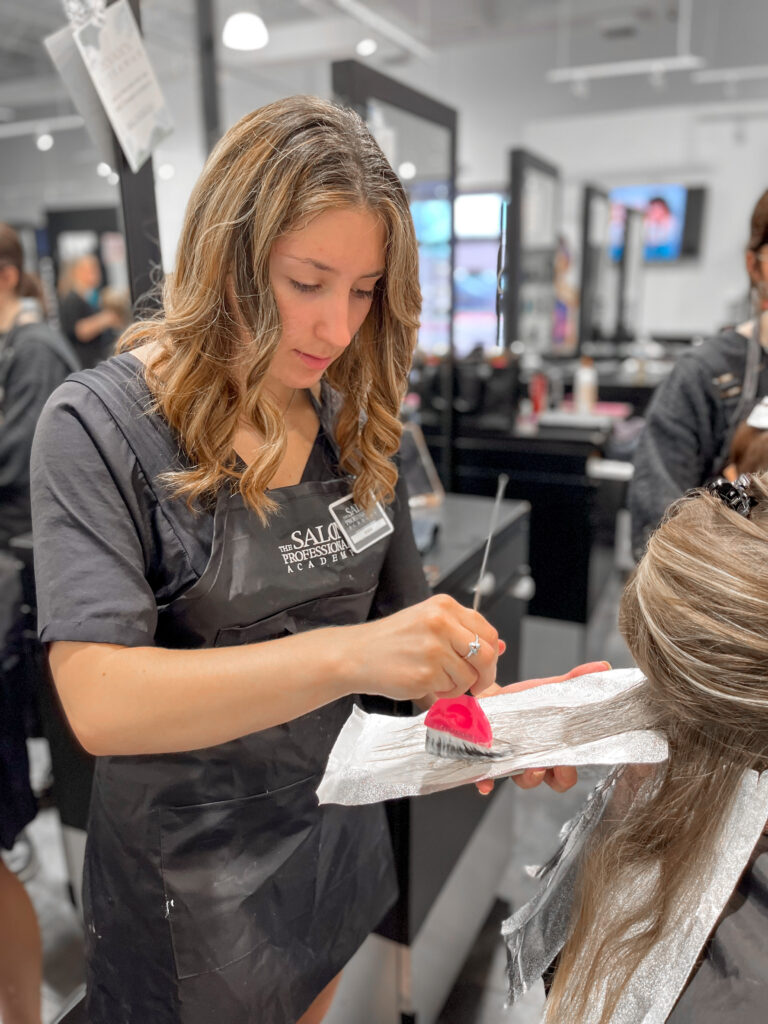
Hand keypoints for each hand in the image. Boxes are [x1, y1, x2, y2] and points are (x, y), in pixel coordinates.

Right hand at [345, 594, 501, 702]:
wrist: (355, 655)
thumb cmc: (391, 641)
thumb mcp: (428, 624)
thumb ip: (464, 634)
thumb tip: (500, 648)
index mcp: (444, 606)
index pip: (487, 632)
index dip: (491, 653)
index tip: (483, 664)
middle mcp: (441, 623)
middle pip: (487, 655)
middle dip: (486, 675)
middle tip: (476, 684)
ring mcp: (434, 649)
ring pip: (469, 676)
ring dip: (458, 685)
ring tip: (435, 678)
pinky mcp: (426, 674)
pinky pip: (451, 690)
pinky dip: (442, 692)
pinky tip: (423, 681)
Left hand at [474, 661, 611, 795]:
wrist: (490, 699)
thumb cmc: (523, 702)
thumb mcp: (547, 690)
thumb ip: (574, 681)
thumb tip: (603, 667)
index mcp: (552, 750)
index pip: (566, 773)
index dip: (568, 772)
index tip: (568, 760)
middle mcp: (535, 761)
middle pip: (550, 781)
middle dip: (553, 777)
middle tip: (549, 764)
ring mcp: (512, 764)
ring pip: (523, 781)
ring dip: (527, 778)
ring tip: (527, 765)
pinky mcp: (487, 760)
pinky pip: (487, 779)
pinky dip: (487, 783)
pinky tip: (485, 783)